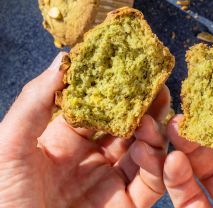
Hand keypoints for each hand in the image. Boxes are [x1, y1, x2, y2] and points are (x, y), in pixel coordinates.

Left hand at [0, 53, 167, 207]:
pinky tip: (146, 150)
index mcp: (64, 140)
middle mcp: (90, 158)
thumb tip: (63, 57)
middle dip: (145, 105)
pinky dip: (156, 164)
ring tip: (153, 119)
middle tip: (160, 86)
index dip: (116, 87)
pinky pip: (150, 182)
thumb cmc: (2, 203)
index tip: (133, 67)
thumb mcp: (9, 147)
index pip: (98, 106)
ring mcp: (109, 182)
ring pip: (144, 149)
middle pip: (126, 124)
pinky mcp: (125, 206)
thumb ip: (35, 101)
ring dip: (154, 131)